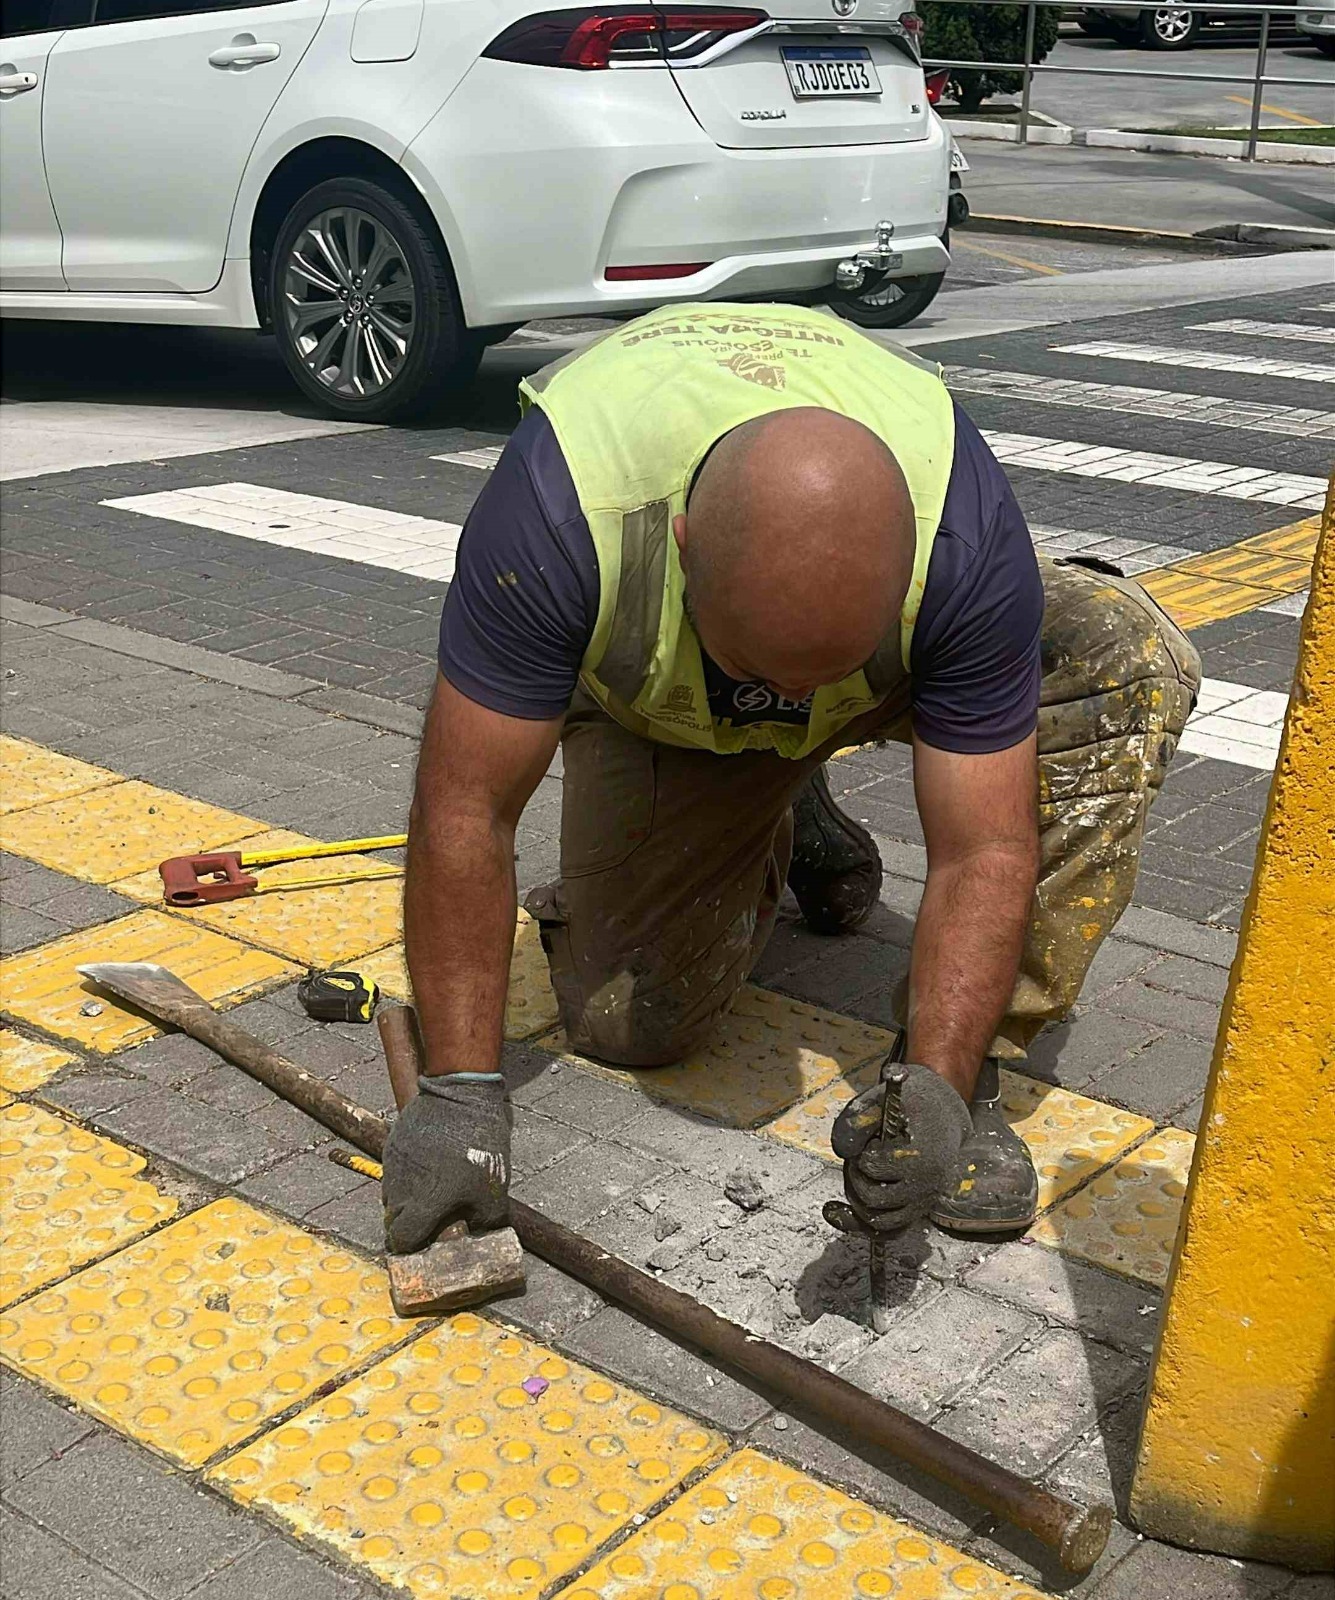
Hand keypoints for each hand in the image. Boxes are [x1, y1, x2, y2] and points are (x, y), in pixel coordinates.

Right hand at [381, 1073, 510, 1253]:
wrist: (461, 1095)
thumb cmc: (479, 1143)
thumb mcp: (494, 1187)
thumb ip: (486, 1218)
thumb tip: (480, 1230)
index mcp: (424, 1202)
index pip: (402, 1239)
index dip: (413, 1245)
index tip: (427, 1240)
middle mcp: (402, 1186)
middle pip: (394, 1220)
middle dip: (411, 1223)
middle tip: (434, 1215)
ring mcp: (395, 1164)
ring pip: (392, 1196)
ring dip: (408, 1199)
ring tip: (432, 1188)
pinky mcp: (394, 1145)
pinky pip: (395, 1171)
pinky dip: (407, 1176)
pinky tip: (429, 1166)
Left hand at [829, 1060, 970, 1233]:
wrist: (942, 1116)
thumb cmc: (912, 1104)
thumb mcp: (884, 1098)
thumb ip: (858, 1118)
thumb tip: (841, 1150)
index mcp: (923, 1156)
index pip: (874, 1166)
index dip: (861, 1153)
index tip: (869, 1141)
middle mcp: (928, 1186)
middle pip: (872, 1197)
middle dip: (854, 1176)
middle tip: (858, 1157)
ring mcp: (923, 1203)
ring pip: (878, 1221)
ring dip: (855, 1199)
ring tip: (855, 1175)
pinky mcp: (916, 1212)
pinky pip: (886, 1232)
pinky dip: (858, 1224)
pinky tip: (835, 1211)